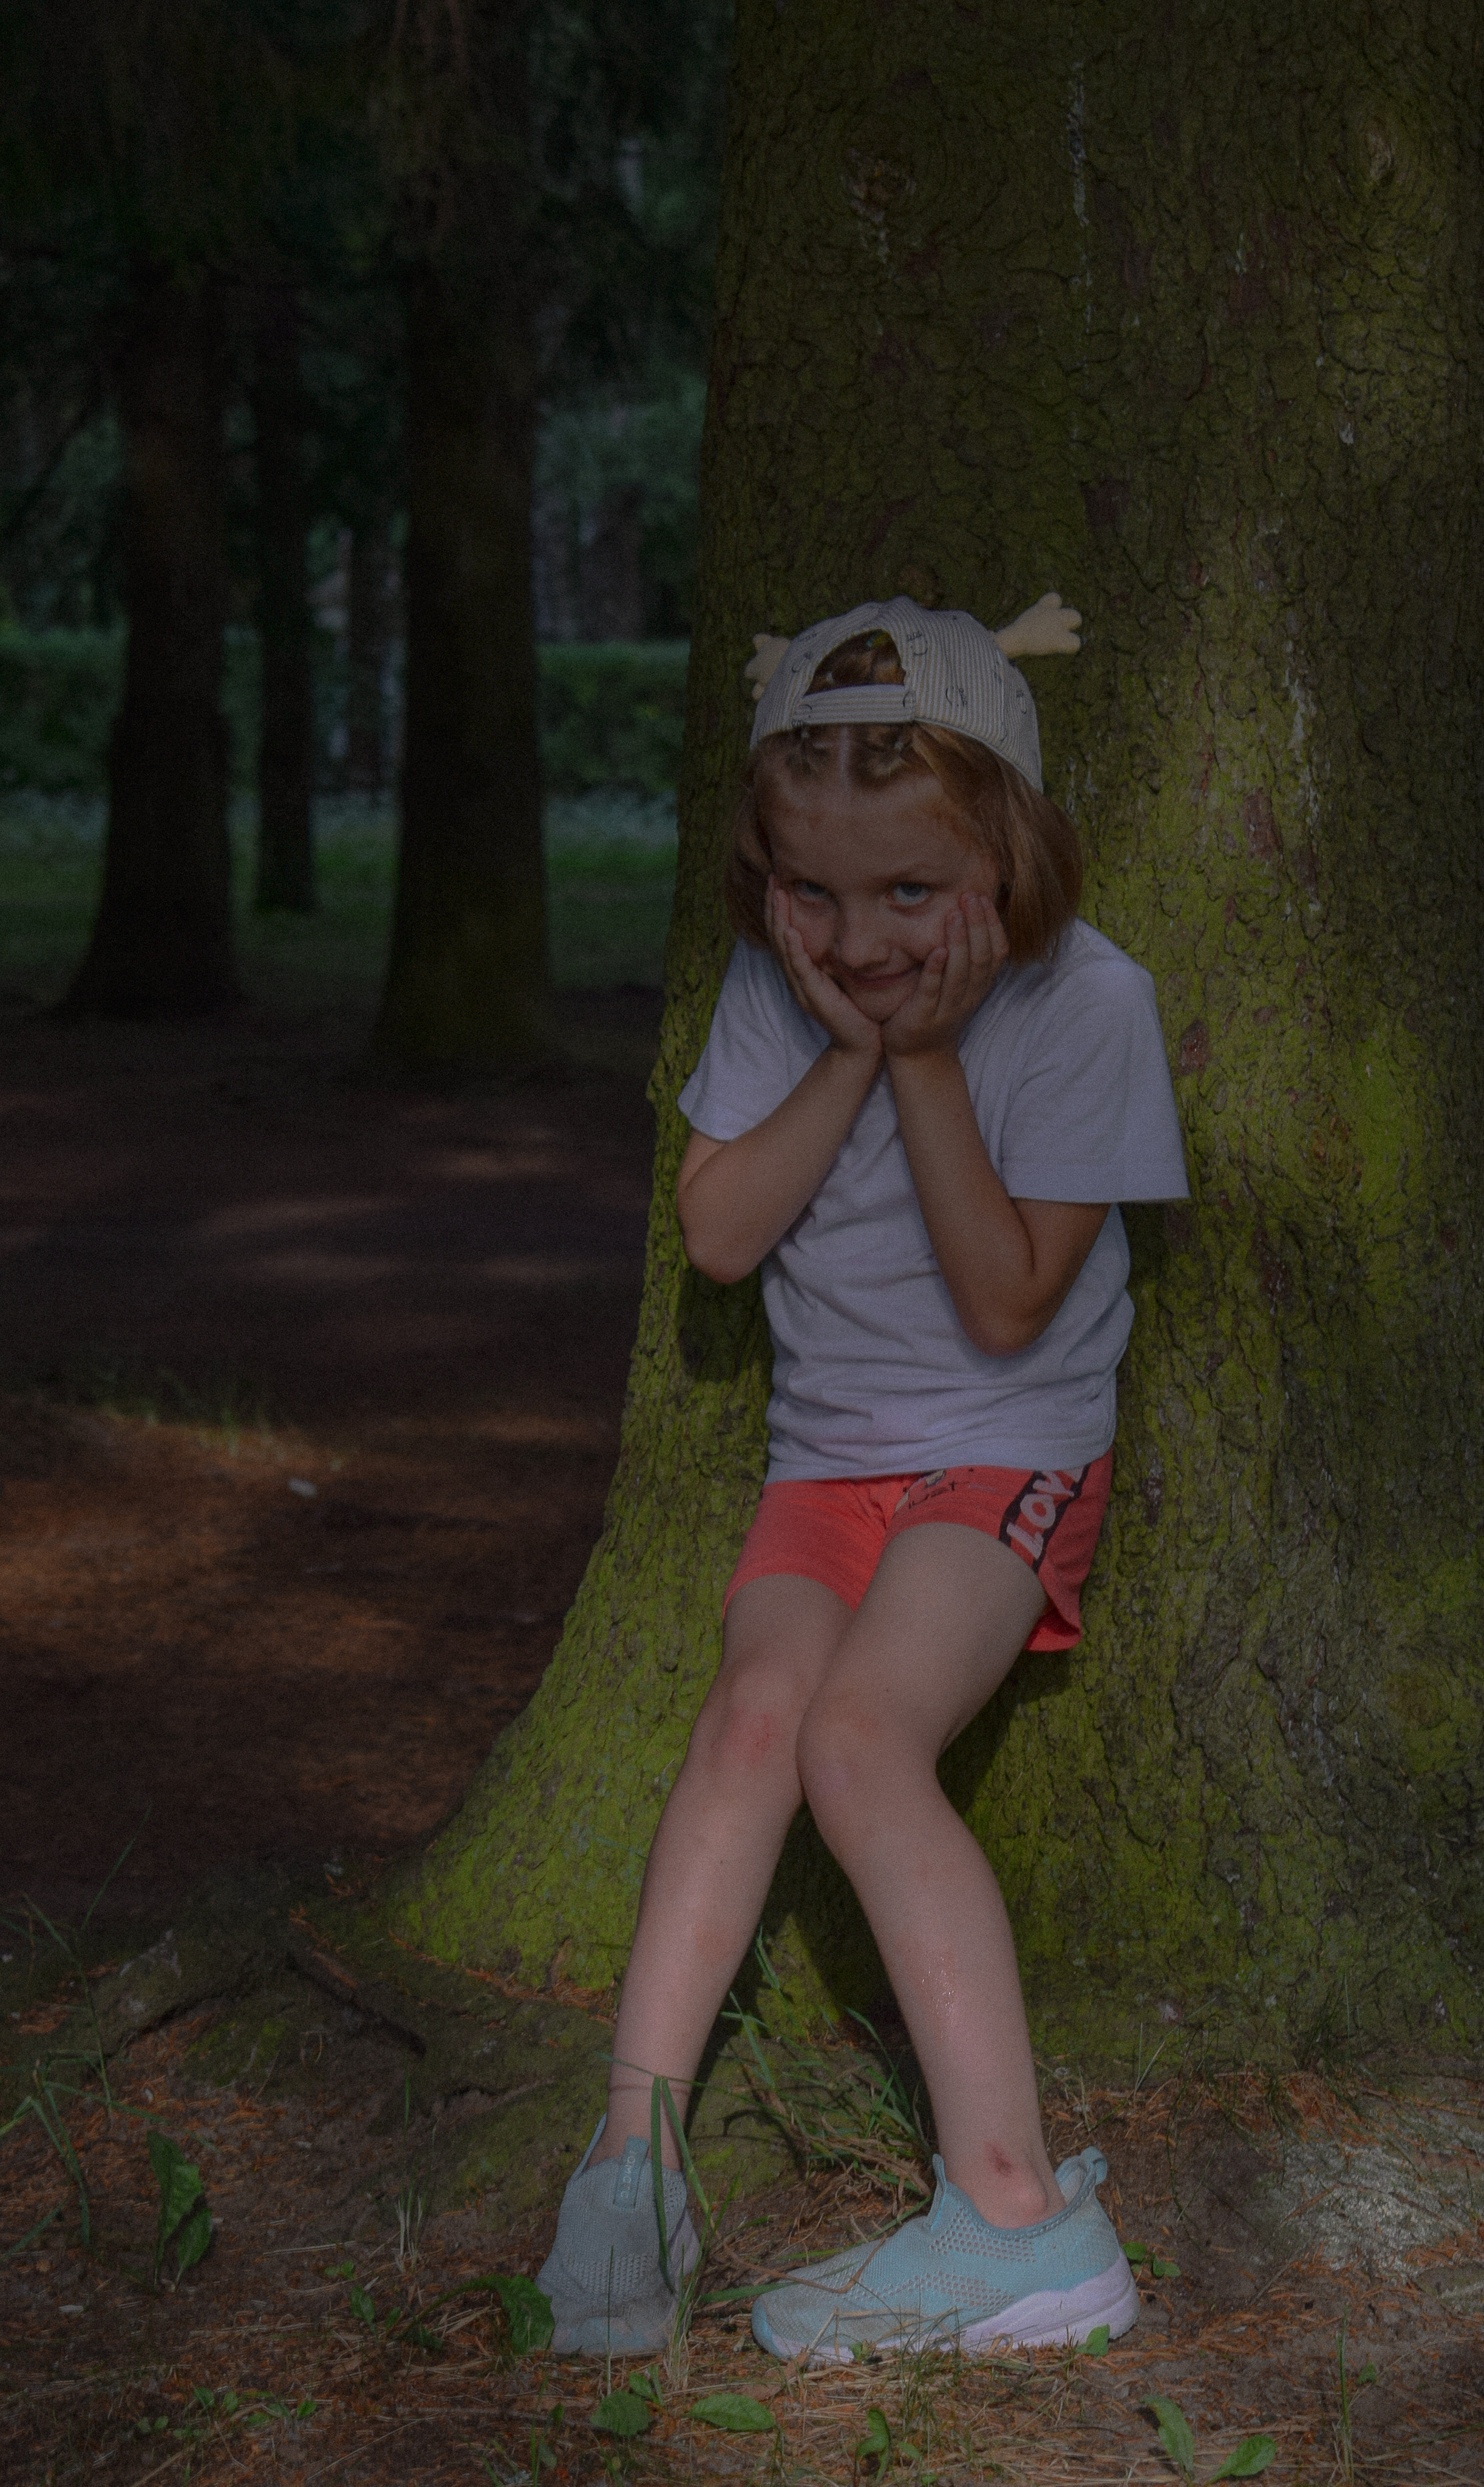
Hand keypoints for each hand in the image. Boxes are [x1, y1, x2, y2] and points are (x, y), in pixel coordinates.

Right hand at [767, 881, 882, 1060]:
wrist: (861, 1046)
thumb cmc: (857, 1011)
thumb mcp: (846, 977)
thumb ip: (838, 956)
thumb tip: (844, 928)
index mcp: (803, 971)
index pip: (785, 933)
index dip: (780, 908)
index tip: (779, 881)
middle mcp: (797, 978)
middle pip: (778, 936)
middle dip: (774, 906)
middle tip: (772, 878)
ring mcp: (803, 987)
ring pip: (784, 948)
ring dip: (779, 920)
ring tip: (776, 895)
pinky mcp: (814, 997)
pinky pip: (800, 969)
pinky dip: (793, 950)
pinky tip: (791, 931)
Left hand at [880, 888, 1006, 1058]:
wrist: (919, 1055)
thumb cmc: (936, 1010)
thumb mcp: (957, 983)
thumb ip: (964, 955)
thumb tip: (966, 913)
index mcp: (979, 986)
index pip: (996, 952)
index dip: (992, 925)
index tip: (983, 897)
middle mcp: (968, 996)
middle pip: (981, 958)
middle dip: (977, 925)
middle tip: (969, 896)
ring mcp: (946, 1008)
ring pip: (960, 974)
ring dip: (959, 942)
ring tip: (954, 914)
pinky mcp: (922, 1016)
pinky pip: (931, 991)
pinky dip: (936, 971)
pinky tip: (936, 951)